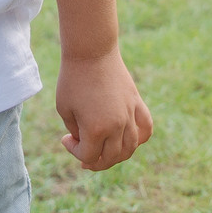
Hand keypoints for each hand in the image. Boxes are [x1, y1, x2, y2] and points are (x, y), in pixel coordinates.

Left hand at [55, 50, 150, 170]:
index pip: (88, 155)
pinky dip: (140, 139)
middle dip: (95, 161)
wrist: (92, 52)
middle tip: (83, 155)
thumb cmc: (73, 79)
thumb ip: (77, 131)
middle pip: (111, 157)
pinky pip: (146, 128)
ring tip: (103, 151)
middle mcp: (117, 126)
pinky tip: (127, 139)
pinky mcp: (137, 103)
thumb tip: (87, 143)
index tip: (65, 138)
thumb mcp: (65, 109)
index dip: (74, 151)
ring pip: (130, 148)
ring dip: (116, 155)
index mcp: (96, 129)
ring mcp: (130, 115)